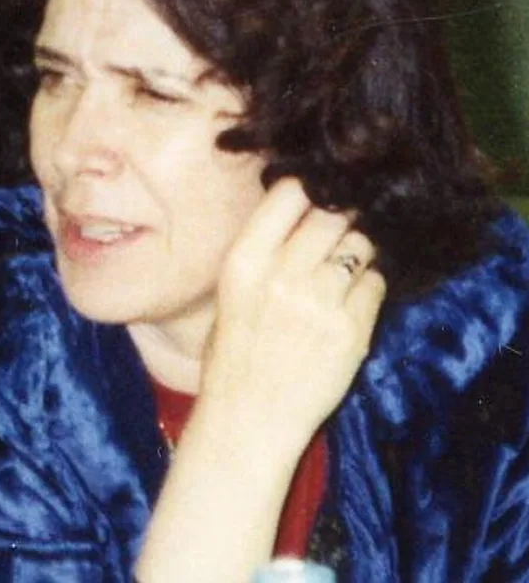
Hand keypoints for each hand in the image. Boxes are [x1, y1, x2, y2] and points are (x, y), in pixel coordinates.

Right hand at [202, 177, 384, 447]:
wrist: (248, 422)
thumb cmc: (233, 355)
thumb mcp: (232, 293)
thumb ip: (266, 250)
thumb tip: (306, 209)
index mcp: (245, 261)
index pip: (291, 192)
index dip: (311, 186)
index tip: (320, 191)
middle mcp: (283, 274)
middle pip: (334, 213)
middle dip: (342, 214)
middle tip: (342, 227)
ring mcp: (320, 302)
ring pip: (361, 245)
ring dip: (358, 251)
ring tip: (345, 271)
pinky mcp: (352, 331)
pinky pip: (376, 284)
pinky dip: (369, 287)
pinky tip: (351, 303)